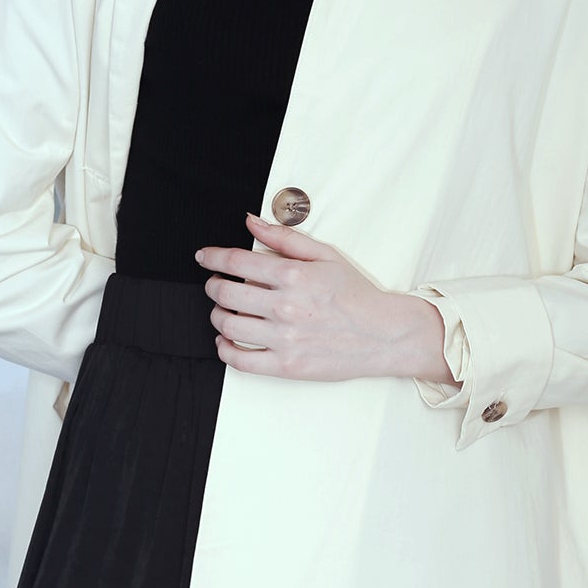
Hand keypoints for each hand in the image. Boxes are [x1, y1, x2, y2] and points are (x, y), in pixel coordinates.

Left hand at [195, 213, 448, 382]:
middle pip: (225, 294)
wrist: (383, 334)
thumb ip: (285, 238)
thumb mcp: (326, 255)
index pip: (236, 262)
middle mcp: (285, 307)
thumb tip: (251, 222)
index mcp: (294, 275)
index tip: (203, 257)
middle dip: (213, 287)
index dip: (212, 257)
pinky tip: (227, 340)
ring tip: (223, 311)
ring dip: (217, 315)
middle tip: (216, 285)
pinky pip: (240, 360)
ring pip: (228, 325)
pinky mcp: (286, 365)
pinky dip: (224, 349)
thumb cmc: (356, 294)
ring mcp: (284, 338)